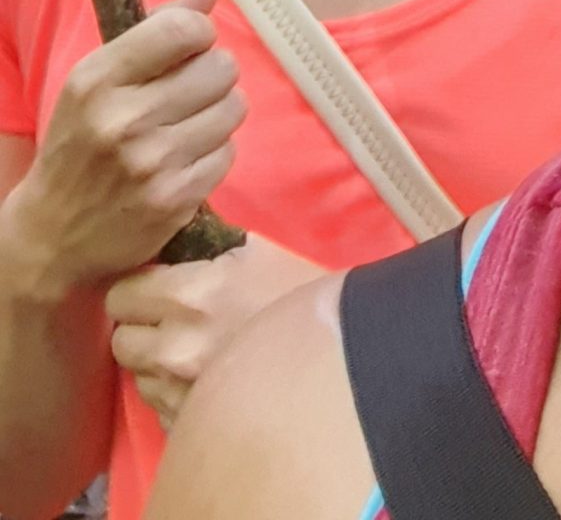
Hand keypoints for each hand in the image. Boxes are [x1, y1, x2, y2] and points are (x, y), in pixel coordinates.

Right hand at [9, 0, 243, 296]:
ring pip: (234, 108)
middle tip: (185, 96)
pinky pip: (229, 152)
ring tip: (183, 128)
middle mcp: (123, 120)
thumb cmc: (80, 144)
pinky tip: (182, 162)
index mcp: (97, 80)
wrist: (51, 234)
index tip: (188, 50)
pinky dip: (214, 154)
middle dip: (211, 77)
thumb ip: (158, 28)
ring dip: (217, 115)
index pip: (184, 29)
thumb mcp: (98, 81)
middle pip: (222, 68)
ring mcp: (151, 162)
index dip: (199, 35)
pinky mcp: (176, 199)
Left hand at [105, 236, 323, 425]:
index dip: (140, 289)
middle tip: (176, 321)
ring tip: (196, 352)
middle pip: (122, 339)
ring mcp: (182, 391)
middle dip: (144, 328)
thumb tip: (167, 231)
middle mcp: (177, 347)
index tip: (158, 289)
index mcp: (191, 296)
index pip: (120, 295)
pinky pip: (160, 406)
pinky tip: (207, 379)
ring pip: (138, 376)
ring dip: (157, 364)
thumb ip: (203, 244)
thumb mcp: (255, 251)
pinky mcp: (191, 422)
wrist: (347, 344)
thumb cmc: (301, 291)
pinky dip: (175, 394)